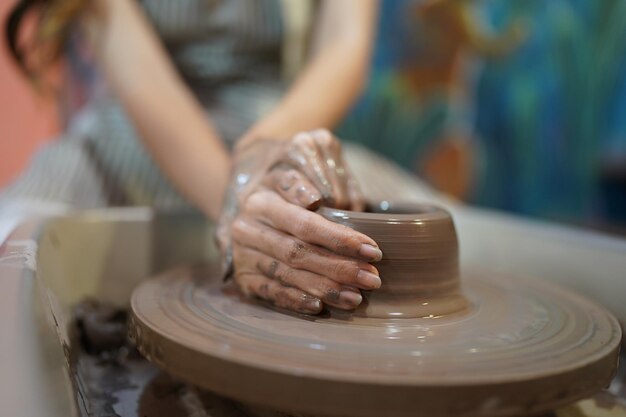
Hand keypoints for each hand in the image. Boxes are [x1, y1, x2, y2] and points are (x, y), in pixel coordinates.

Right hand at [217, 130, 380, 313]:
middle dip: (339, 265)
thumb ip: (330, 175)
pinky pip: (269, 290)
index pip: (304, 218)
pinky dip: (294, 299)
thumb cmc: (295, 177)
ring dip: (324, 286)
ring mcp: (242, 248)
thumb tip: (349, 208)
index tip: (370, 247)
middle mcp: (249, 220)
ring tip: (357, 296)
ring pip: (287, 270)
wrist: (253, 193)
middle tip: (373, 276)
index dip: (339, 236)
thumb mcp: (311, 155)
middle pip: (298, 247)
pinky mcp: (241, 272)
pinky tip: (320, 306)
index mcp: (266, 191)